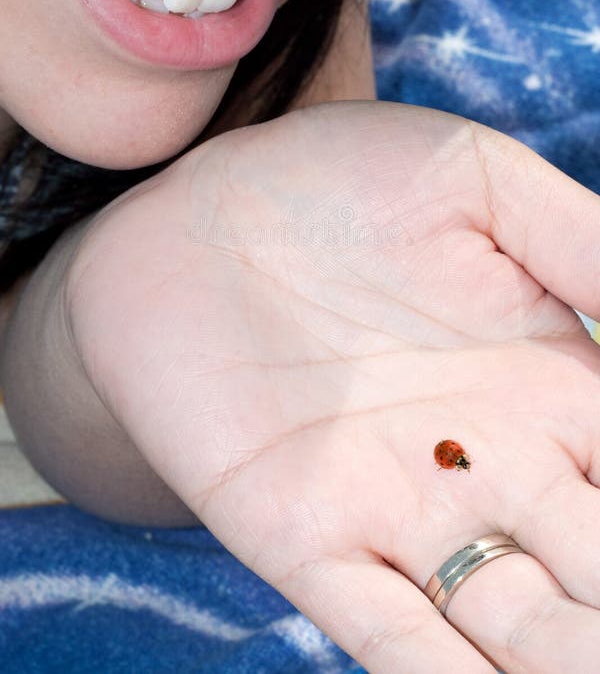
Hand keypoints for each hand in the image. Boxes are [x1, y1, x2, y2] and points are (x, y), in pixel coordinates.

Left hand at [65, 100, 599, 671]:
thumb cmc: (332, 180)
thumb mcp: (473, 182)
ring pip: (522, 630)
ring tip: (590, 664)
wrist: (191, 216)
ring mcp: (402, 510)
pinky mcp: (307, 540)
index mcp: (548, 383)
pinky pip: (393, 640)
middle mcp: (492, 464)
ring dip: (569, 658)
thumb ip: (581, 243)